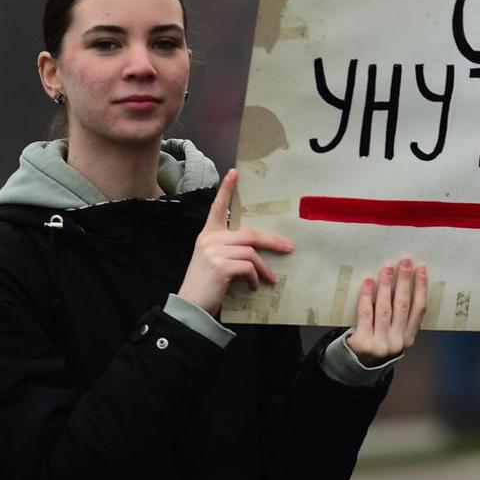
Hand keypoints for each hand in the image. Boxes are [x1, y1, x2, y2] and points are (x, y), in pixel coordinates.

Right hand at [177, 169, 295, 315]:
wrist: (190, 306)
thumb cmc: (206, 284)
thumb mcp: (215, 261)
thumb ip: (230, 250)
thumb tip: (258, 250)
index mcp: (208, 235)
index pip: (217, 208)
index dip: (226, 190)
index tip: (234, 173)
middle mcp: (210, 239)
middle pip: (250, 234)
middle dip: (272, 241)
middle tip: (288, 248)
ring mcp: (214, 251)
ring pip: (251, 252)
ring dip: (263, 268)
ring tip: (268, 279)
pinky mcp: (221, 266)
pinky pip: (249, 267)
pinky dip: (256, 278)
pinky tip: (254, 286)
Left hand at [347, 256, 427, 366]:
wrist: (356, 366)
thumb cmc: (377, 342)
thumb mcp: (395, 335)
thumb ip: (401, 317)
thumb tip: (403, 280)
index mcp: (409, 337)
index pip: (419, 309)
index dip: (421, 287)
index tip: (421, 269)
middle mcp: (398, 341)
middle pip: (403, 305)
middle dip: (404, 281)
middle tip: (404, 262)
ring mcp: (381, 343)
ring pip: (385, 308)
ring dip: (387, 285)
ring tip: (387, 268)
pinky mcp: (363, 342)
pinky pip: (366, 314)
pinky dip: (367, 296)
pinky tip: (368, 282)